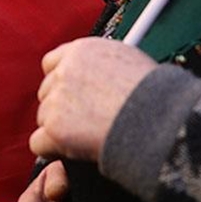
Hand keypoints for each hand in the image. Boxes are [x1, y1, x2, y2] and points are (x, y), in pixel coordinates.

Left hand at [29, 38, 156, 161]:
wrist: (161, 121)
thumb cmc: (157, 96)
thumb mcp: (130, 61)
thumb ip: (103, 66)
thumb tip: (98, 76)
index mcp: (82, 51)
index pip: (52, 64)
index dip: (62, 83)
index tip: (74, 97)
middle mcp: (65, 71)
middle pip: (46, 93)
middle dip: (61, 109)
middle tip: (89, 122)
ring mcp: (57, 100)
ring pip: (44, 118)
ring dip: (61, 130)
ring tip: (94, 135)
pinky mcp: (55, 129)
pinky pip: (39, 143)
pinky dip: (54, 151)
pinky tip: (78, 150)